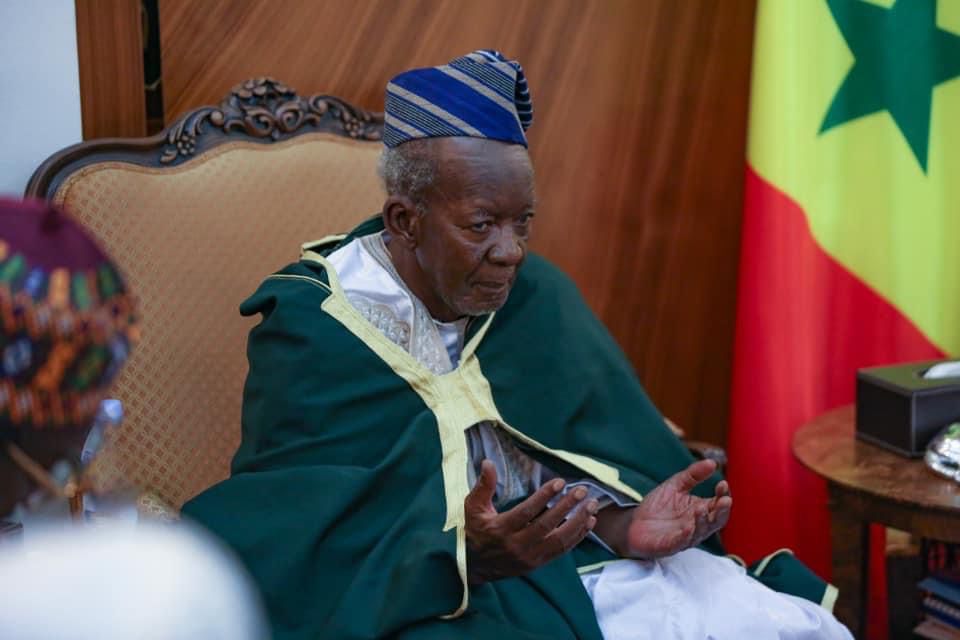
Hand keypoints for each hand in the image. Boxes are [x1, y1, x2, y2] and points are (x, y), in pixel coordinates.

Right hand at [464, 460, 598, 584]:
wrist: (474, 566)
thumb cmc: (474, 530)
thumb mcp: (473, 507)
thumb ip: (483, 486)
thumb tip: (488, 462)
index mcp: (500, 529)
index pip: (526, 512)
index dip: (544, 497)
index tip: (560, 482)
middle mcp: (516, 545)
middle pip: (546, 525)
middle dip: (567, 507)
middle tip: (581, 491)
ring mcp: (529, 557)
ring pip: (559, 540)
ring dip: (578, 522)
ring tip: (592, 506)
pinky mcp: (537, 563)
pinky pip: (561, 551)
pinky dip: (577, 537)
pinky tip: (589, 523)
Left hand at [593, 459, 730, 559]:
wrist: (632, 523)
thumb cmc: (657, 506)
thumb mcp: (675, 485)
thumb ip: (693, 475)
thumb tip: (713, 462)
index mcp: (701, 510)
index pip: (718, 504)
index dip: (723, 495)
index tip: (722, 484)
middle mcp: (697, 525)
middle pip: (716, 521)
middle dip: (722, 511)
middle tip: (725, 500)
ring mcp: (686, 537)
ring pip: (701, 532)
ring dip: (704, 521)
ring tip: (702, 508)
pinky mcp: (671, 545)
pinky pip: (682, 542)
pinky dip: (686, 535)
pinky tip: (688, 527)